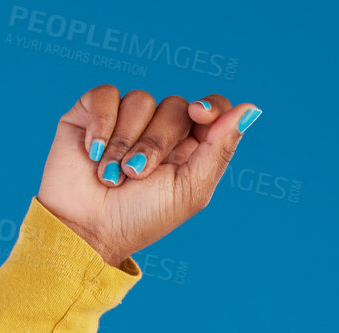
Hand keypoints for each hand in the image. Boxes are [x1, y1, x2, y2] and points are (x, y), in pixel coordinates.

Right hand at [37, 85, 262, 267]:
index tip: (198, 115)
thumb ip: (219, 150)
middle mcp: (159, 130)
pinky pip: (106, 95)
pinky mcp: (92, 113)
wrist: (86, 231)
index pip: (210, 109)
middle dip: (156, 143)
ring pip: (141, 100)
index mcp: (188, 149)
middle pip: (175, 106)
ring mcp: (126, 119)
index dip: (209, 107)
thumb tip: (251, 109)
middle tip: (137, 175)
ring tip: (112, 174)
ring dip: (125, 142)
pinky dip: (102, 125)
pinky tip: (93, 154)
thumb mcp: (189, 191)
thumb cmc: (139, 219)